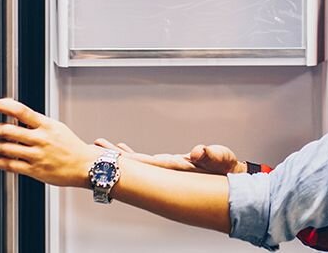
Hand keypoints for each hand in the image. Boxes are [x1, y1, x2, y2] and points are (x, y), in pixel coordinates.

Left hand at [0, 98, 101, 188]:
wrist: (85, 166)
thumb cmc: (71, 147)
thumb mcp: (56, 127)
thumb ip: (36, 122)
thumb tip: (15, 114)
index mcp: (46, 125)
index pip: (20, 110)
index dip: (3, 105)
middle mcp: (40, 139)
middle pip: (6, 130)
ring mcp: (37, 155)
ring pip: (4, 148)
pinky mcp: (34, 170)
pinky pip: (9, 165)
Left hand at [94, 139, 245, 174]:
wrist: (233, 180)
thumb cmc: (227, 170)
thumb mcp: (222, 159)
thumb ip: (211, 155)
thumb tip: (198, 152)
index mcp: (175, 168)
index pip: (146, 163)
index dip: (127, 159)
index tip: (109, 154)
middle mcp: (166, 172)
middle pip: (135, 165)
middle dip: (114, 157)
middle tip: (95, 147)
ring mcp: (166, 171)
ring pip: (137, 163)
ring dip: (119, 156)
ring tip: (101, 148)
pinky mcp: (170, 166)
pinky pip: (145, 161)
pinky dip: (133, 156)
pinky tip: (124, 151)